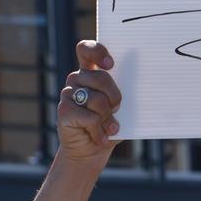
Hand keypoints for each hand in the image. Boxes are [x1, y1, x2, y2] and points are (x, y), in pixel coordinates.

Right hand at [57, 40, 122, 164]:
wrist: (91, 151)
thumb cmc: (108, 126)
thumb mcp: (119, 108)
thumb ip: (122, 94)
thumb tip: (137, 85)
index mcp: (90, 72)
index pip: (86, 50)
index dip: (97, 52)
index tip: (111, 64)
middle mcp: (77, 79)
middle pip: (100, 77)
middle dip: (115, 97)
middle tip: (116, 111)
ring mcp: (67, 94)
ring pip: (96, 99)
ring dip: (107, 118)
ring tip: (108, 128)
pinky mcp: (64, 110)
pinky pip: (90, 117)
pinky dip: (99, 131)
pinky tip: (99, 138)